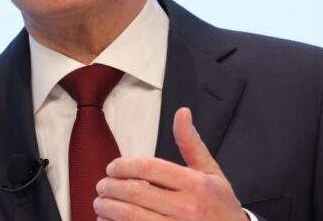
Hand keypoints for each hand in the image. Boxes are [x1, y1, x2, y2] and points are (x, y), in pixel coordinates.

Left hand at [94, 107, 248, 220]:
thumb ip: (191, 144)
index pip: (149, 168)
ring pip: (131, 217)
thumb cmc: (221, 205)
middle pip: (136, 193)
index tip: (112, 168)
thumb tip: (181, 113)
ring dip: (109, 208)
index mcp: (196, 184)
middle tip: (101, 186)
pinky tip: (108, 220)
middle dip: (111, 188)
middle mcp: (187, 207)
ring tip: (101, 203)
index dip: (124, 166)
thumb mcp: (211, 172)